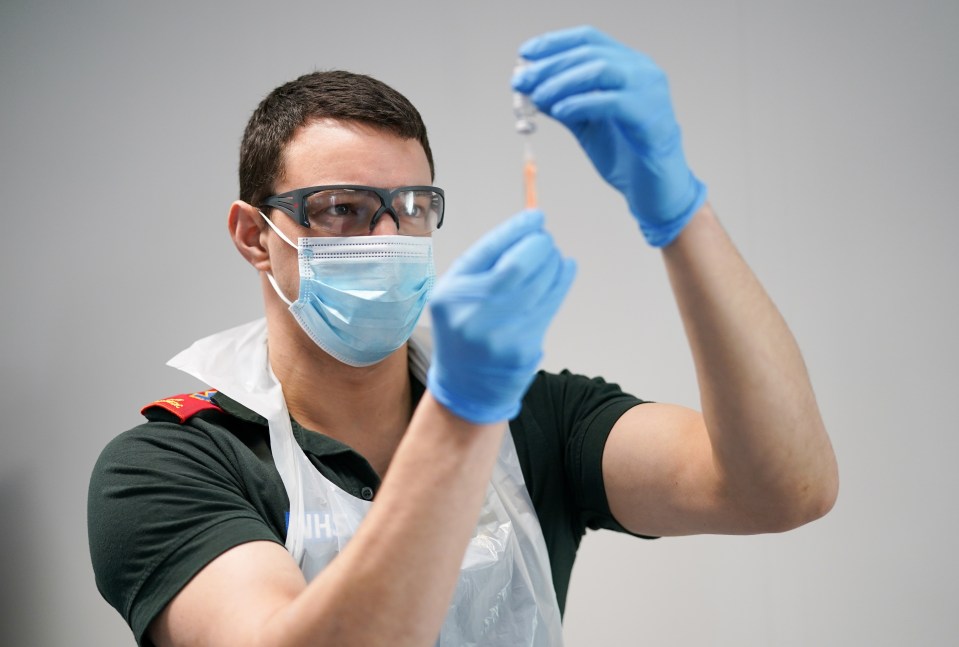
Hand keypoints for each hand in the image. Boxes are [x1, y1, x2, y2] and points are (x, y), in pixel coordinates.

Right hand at [427, 210, 575, 423]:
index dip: (517, 230)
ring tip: (553, 257)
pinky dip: (562, 281)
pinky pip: (551, 305)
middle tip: (545, 241)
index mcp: (450, 295)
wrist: (466, 387)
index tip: (537, 217)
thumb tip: (529, 227)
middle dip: (540, 246)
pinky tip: (564, 270)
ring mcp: (499, 335)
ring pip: (541, 285)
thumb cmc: (462, 329)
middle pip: (519, 266)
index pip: (488, 252)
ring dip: (553, 263)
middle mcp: (472, 315)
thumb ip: (484, 263)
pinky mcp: (523, 349)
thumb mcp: (455, 294)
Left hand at [512, 25, 706, 246]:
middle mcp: (643, 71)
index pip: (589, 39)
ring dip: (562, 82)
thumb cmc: (625, 156)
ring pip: (601, 70)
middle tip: (521, 80)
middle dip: (550, 65)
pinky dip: (581, 103)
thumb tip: (531, 89)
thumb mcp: (586, 125)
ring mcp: (651, 93)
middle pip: (590, 53)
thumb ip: (563, 104)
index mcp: (629, 65)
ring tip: (538, 97)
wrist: (655, 191)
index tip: (525, 53)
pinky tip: (559, 112)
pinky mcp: (651, 119)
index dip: (554, 43)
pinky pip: (612, 102)